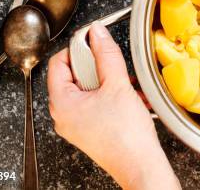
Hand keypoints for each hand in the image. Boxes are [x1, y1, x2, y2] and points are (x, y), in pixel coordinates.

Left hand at [47, 23, 179, 189]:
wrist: (141, 165)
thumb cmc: (126, 136)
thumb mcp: (117, 84)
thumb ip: (106, 54)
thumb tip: (97, 34)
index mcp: (61, 103)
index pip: (58, 62)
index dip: (78, 49)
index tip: (96, 43)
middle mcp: (64, 115)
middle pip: (74, 75)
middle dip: (99, 68)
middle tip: (115, 71)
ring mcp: (77, 124)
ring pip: (89, 89)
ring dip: (110, 82)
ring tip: (126, 88)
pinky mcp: (90, 130)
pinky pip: (97, 103)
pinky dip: (114, 96)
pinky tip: (131, 98)